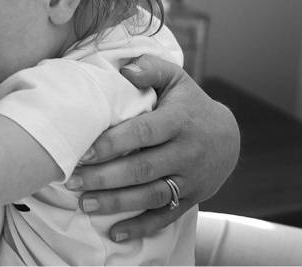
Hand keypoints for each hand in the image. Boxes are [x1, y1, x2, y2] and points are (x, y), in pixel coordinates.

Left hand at [68, 55, 239, 241]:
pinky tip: (115, 233)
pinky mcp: (192, 199)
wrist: (228, 136)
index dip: (113, 143)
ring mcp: (191, 179)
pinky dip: (141, 227)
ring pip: (152, 195)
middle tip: (73, 181)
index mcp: (179, 121)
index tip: (83, 151)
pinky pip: (166, 217)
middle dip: (106, 177)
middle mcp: (187, 152)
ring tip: (85, 204)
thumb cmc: (188, 103)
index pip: (143, 133)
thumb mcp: (175, 79)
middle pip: (143, 168)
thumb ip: (150, 69)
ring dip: (117, 203)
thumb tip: (124, 69)